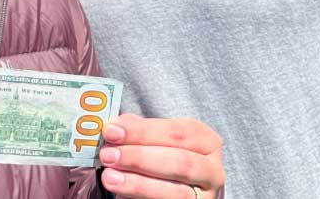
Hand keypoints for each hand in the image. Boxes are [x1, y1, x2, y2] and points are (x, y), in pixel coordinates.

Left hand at [98, 114, 223, 198]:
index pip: (176, 132)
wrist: (180, 188)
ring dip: (138, 184)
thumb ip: (140, 132)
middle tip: (107, 155)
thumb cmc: (166, 157)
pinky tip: (121, 196)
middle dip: (139, 157)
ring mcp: (205, 196)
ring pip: (176, 192)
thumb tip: (116, 127)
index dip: (143, 131)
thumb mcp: (159, 140)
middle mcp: (212, 170)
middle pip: (179, 162)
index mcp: (206, 141)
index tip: (111, 130)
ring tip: (109, 178)